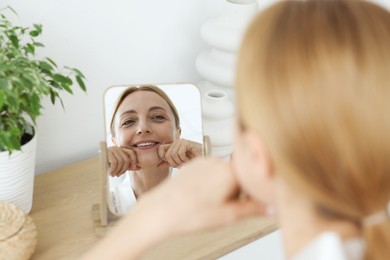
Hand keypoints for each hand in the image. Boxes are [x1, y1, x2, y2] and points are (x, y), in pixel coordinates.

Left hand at [81, 158, 263, 259]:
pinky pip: (209, 172)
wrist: (161, 211)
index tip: (249, 202)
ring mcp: (204, 161)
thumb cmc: (190, 214)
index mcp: (231, 172)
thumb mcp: (228, 216)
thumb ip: (254, 209)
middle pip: (238, 175)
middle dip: (236, 190)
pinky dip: (209, 183)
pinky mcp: (192, 164)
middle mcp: (218, 162)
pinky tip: (200, 197)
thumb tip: (271, 208)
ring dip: (222, 186)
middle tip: (224, 207)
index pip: (253, 178)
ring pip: (223, 173)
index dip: (251, 193)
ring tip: (209, 203)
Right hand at [107, 146, 139, 176]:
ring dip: (117, 170)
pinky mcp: (106, 152)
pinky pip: (114, 162)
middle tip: (118, 175)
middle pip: (126, 159)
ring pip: (121, 161)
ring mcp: (111, 149)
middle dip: (123, 169)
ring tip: (113, 175)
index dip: (134, 160)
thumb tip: (139, 167)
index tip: (134, 168)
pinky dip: (113, 169)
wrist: (93, 164)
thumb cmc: (106, 165)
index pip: (131, 152)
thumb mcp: (119, 166)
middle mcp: (116, 148)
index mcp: (120, 150)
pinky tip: (110, 173)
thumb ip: (128, 166)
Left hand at [158, 139, 201, 167]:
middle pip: (167, 155)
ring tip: (186, 163)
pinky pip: (180, 153)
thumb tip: (158, 166)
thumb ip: (168, 163)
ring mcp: (181, 141)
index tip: (172, 163)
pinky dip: (184, 159)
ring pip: (173, 154)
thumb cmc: (192, 161)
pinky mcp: (187, 142)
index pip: (160, 149)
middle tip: (181, 165)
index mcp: (172, 146)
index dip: (164, 158)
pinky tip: (189, 160)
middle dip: (174, 163)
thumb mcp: (178, 162)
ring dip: (180, 162)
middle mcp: (175, 142)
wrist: (204, 159)